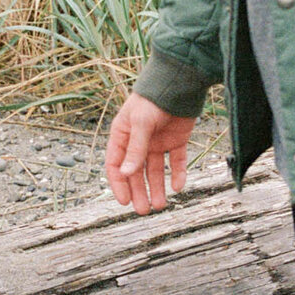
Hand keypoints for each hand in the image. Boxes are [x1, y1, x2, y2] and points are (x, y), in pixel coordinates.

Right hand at [105, 93, 195, 214]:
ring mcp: (157, 142)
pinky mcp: (176, 140)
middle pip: (136, 172)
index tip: (124, 201)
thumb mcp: (140, 124)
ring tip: (161, 206)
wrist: (179, 82)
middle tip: (143, 211)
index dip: (119, 184)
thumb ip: (134, 149)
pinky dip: (177, 174)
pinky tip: (178, 187)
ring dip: (157, 188)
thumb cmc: (152, 99)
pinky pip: (176, 162)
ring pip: (155, 171)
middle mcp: (138, 141)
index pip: (116, 165)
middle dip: (139, 192)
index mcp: (122, 135)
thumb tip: (127, 174)